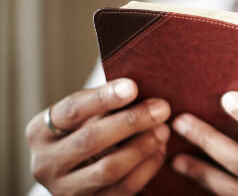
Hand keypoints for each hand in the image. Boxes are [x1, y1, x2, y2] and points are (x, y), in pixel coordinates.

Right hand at [25, 78, 171, 194]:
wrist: (77, 173)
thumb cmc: (86, 132)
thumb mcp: (84, 117)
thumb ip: (103, 104)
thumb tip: (136, 89)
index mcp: (39, 133)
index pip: (72, 110)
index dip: (103, 97)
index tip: (133, 86)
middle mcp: (45, 164)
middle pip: (91, 139)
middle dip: (131, 121)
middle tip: (161, 108)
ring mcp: (64, 190)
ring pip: (108, 169)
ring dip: (142, 146)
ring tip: (164, 130)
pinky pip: (124, 188)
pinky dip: (147, 167)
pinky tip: (160, 150)